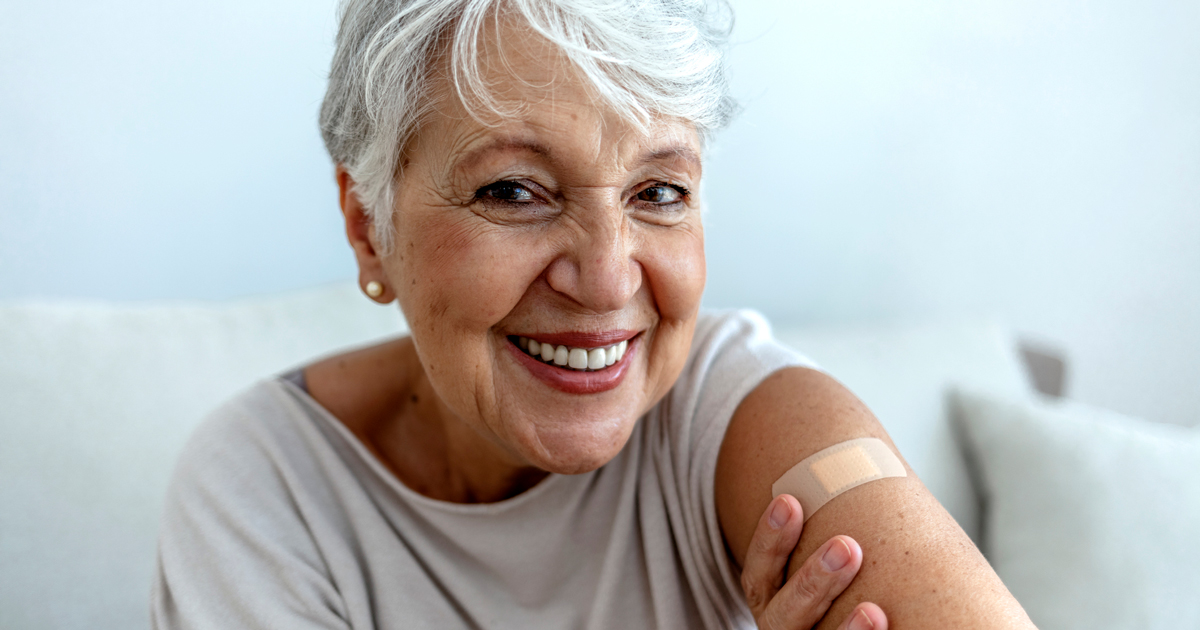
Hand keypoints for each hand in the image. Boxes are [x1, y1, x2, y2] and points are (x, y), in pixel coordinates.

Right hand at [741, 494, 887, 629]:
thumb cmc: (828, 592)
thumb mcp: (808, 566)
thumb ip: (826, 542)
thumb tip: (850, 472)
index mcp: (770, 603)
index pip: (760, 573)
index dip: (770, 539)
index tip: (789, 501)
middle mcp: (780, 629)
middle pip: (784, 613)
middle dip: (812, 581)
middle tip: (846, 547)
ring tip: (872, 611)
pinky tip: (882, 623)